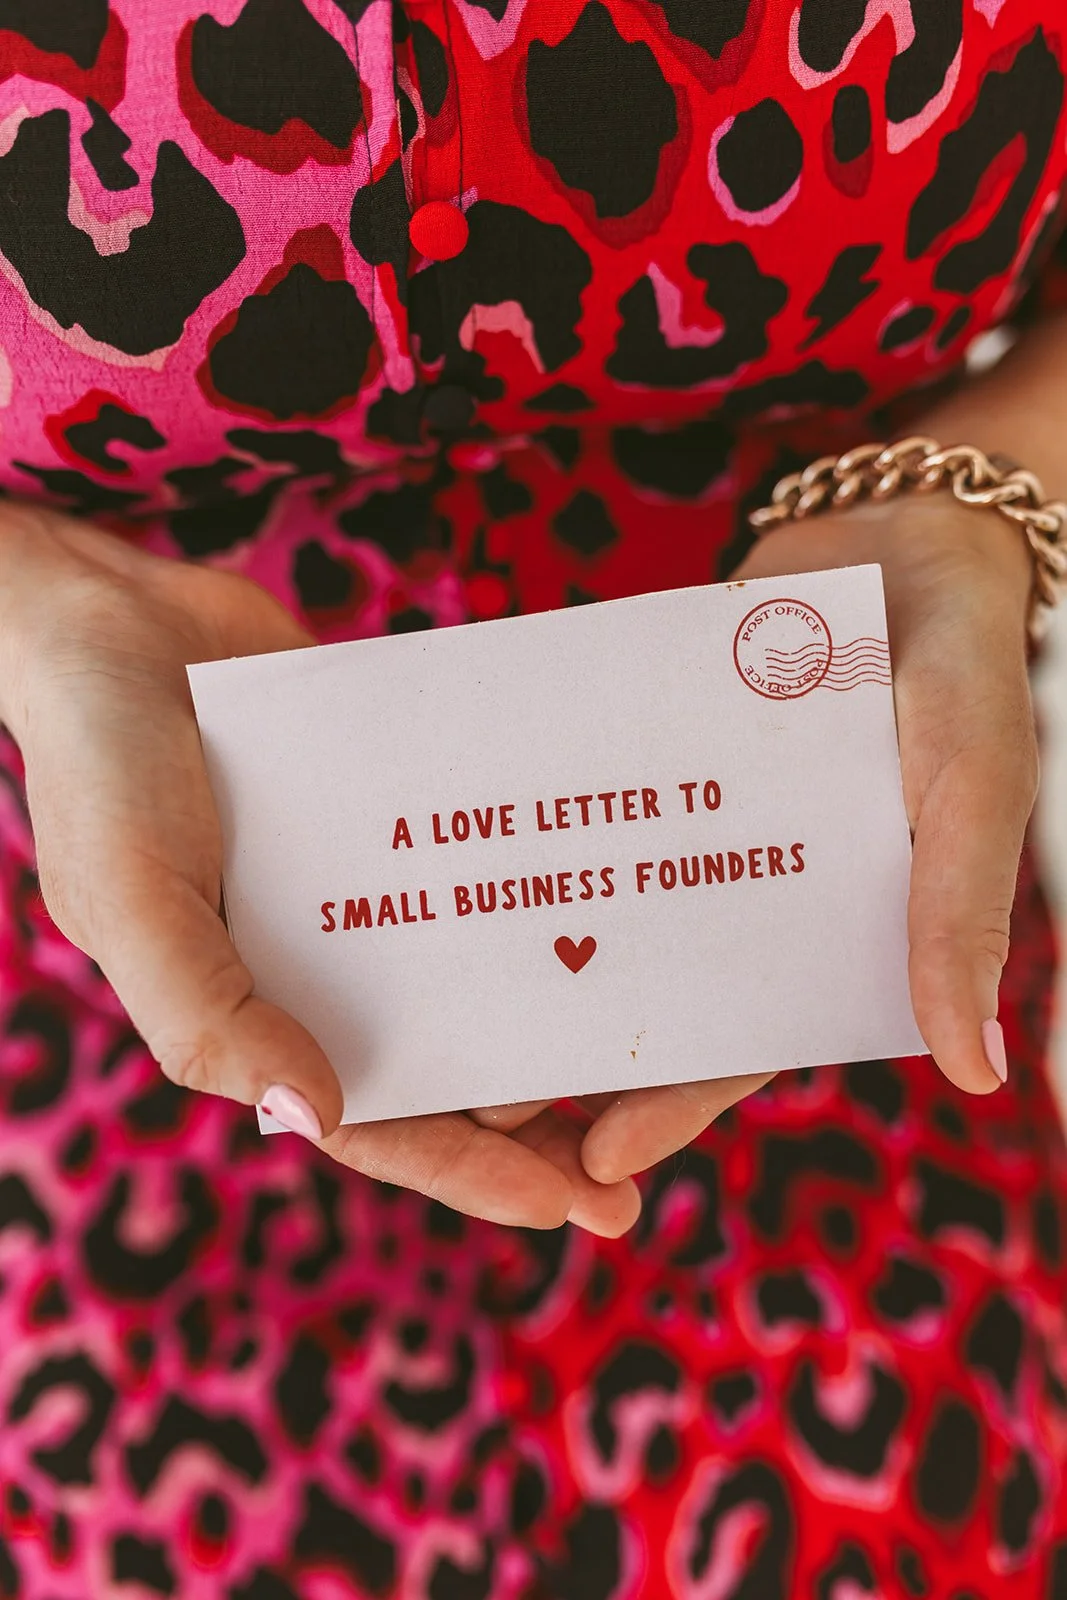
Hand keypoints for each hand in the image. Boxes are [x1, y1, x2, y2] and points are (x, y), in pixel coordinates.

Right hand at [0, 506, 638, 1234]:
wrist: (122, 619)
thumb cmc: (101, 763)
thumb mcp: (132, 896)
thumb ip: (206, 1013)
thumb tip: (314, 1121)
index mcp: (251, 1008)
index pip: (368, 1120)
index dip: (463, 1170)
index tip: (566, 1206)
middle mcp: (315, 966)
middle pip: (438, 1069)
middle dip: (530, 1131)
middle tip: (636, 1180)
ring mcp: (361, 892)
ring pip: (469, 978)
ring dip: (547, 1021)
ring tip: (653, 1055)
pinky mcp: (395, 814)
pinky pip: (473, 872)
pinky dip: (530, 901)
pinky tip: (611, 911)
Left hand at [474, 492, 1032, 1184]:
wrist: (903, 531)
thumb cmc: (959, 669)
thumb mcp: (967, 787)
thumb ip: (957, 912)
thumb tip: (975, 1063)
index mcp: (835, 930)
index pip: (747, 1039)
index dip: (679, 1102)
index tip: (597, 1160)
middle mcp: (758, 894)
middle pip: (662, 999)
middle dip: (583, 1058)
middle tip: (487, 1114)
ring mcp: (702, 828)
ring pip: (615, 919)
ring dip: (545, 968)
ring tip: (451, 1018)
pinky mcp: (656, 761)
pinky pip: (599, 818)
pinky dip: (549, 852)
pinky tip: (473, 877)